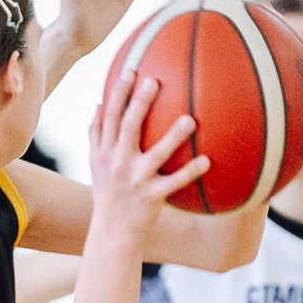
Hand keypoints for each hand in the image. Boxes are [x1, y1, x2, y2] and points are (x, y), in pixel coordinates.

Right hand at [86, 68, 205, 250]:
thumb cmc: (107, 193)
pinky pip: (174, 183)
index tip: (130, 70)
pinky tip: (207, 160)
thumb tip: (97, 103)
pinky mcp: (151, 198)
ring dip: (172, 137)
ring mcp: (134, 181)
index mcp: (103, 152)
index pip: (108, 116)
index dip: (118, 92)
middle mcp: (116, 164)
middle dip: (139, 103)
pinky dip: (190, 172)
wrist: (112, 233)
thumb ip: (96, 134)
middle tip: (154, 80)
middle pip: (127, 128)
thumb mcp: (95, 164)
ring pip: (155, 155)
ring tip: (190, 119)